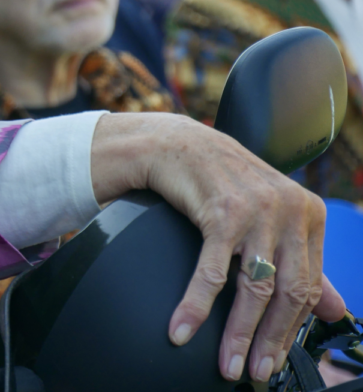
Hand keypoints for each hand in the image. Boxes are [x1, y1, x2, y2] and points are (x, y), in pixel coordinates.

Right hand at [90, 113, 345, 381]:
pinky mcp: (221, 212)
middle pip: (286, 292)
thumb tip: (336, 310)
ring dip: (237, 333)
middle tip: (253, 372)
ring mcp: (257, 211)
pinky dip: (196, 305)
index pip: (308, 288)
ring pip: (254, 288)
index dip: (291, 330)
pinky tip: (184, 329)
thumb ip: (303, 263)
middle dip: (269, 340)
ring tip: (226, 363)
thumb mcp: (273, 219)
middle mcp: (289, 212)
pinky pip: (212, 272)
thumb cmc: (224, 183)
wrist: (179, 145)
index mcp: (309, 215)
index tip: (273, 360)